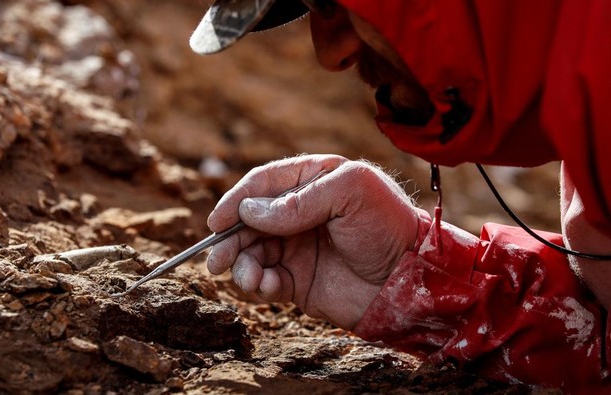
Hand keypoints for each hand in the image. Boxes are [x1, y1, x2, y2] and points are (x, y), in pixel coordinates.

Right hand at [207, 154, 422, 329]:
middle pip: (249, 220)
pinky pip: (265, 279)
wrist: (412, 280)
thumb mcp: (349, 194)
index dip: (237, 200)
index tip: (217, 221)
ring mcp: (297, 247)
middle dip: (230, 239)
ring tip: (247, 278)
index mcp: (313, 181)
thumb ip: (298, 201)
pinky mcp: (298, 281)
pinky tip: (265, 287)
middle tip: (217, 259)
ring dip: (242, 264)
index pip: (263, 184)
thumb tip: (250, 212)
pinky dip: (258, 284)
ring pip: (252, 252)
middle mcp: (300, 212)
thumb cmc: (388, 226)